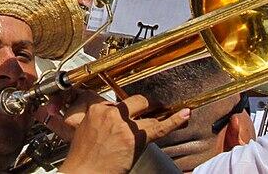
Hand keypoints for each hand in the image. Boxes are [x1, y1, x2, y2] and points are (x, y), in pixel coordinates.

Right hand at [54, 92, 189, 173]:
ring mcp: (125, 125)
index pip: (118, 101)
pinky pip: (160, 127)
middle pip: (136, 101)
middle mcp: (112, 113)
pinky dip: (174, 121)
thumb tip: (114, 124)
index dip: (129, 107)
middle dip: (147, 103)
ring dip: (161, 112)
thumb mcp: (85, 132)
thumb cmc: (83, 158)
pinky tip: (184, 115)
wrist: (84, 172)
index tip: (133, 108)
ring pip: (149, 113)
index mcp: (97, 110)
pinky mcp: (136, 138)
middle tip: (155, 105)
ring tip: (170, 110)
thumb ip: (101, 123)